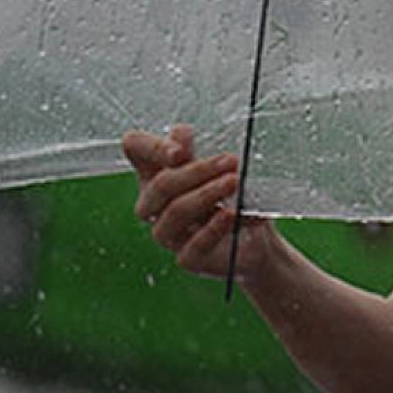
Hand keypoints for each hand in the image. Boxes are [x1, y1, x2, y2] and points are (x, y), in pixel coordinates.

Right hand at [123, 125, 279, 281]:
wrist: (256, 235)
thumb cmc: (235, 195)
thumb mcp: (223, 167)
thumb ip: (200, 150)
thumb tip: (179, 133)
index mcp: (157, 173)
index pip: (135, 149)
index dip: (152, 148)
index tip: (182, 150)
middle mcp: (155, 204)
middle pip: (160, 185)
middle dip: (197, 171)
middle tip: (230, 162)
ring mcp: (168, 234)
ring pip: (174, 212)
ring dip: (207, 194)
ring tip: (234, 182)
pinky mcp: (187, 258)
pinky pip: (191, 246)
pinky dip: (212, 228)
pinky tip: (229, 215)